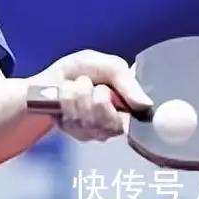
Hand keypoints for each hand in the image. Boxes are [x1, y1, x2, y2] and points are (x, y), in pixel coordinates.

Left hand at [37, 49, 153, 141]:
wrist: (52, 77)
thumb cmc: (82, 70)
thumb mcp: (109, 65)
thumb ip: (128, 82)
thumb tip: (146, 105)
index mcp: (129, 107)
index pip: (138, 120)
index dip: (124, 107)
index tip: (108, 90)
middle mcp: (115, 124)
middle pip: (111, 120)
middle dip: (96, 95)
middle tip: (88, 83)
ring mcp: (96, 131)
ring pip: (90, 118)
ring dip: (78, 93)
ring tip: (75, 85)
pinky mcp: (76, 134)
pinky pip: (72, 118)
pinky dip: (66, 99)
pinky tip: (64, 95)